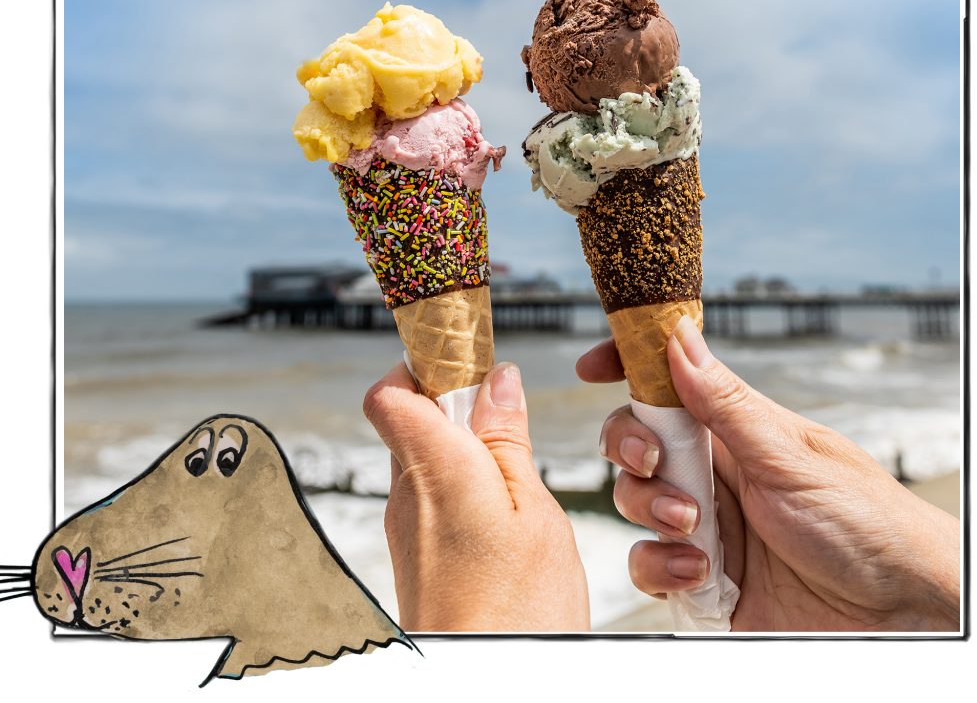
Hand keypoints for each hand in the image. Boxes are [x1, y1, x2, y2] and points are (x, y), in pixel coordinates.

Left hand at [363, 361, 589, 631]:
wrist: (483, 685)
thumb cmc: (516, 613)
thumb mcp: (533, 511)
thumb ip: (508, 441)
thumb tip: (495, 380)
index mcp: (433, 467)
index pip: (389, 391)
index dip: (422, 365)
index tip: (467, 360)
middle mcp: (406, 494)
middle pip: (409, 419)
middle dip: (455, 406)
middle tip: (508, 419)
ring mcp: (406, 528)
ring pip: (423, 458)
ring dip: (464, 449)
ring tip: (515, 472)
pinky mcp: (417, 556)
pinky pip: (430, 497)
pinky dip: (464, 487)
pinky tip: (504, 512)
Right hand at [578, 315, 959, 631]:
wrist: (900, 614)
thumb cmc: (866, 522)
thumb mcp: (790, 456)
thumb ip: (725, 403)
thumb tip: (678, 336)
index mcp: (737, 428)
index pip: (671, 384)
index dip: (628, 367)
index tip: (591, 364)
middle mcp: (716, 471)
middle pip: (637, 441)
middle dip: (631, 448)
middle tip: (653, 462)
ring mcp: (707, 524)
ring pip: (635, 502)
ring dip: (651, 511)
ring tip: (694, 528)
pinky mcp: (702, 578)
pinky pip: (649, 565)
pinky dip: (661, 568)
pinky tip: (699, 573)